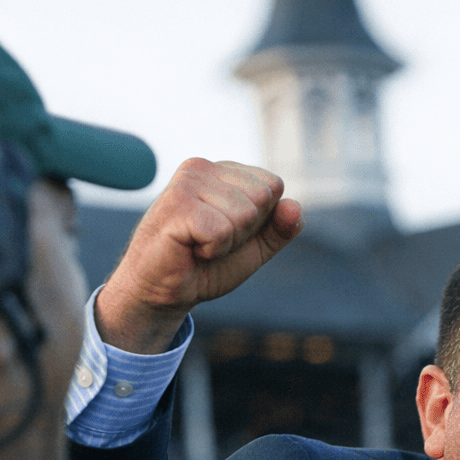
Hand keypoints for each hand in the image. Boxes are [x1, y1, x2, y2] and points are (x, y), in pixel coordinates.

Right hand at [96, 159, 302, 353]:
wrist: (164, 291)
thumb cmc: (206, 265)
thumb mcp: (255, 247)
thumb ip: (280, 228)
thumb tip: (295, 206)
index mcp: (224, 172)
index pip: (273, 186)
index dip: (260, 220)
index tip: (229, 232)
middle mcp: (204, 168)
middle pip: (262, 197)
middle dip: (245, 231)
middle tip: (212, 241)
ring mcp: (187, 182)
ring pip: (244, 214)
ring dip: (227, 242)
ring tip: (199, 244)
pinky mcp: (177, 204)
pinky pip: (222, 230)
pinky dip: (212, 250)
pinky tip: (190, 248)